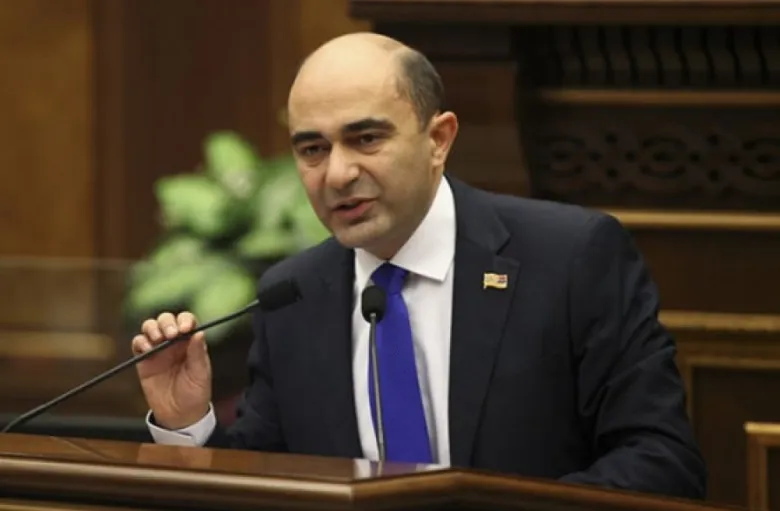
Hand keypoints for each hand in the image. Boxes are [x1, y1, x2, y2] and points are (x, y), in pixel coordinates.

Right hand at [131, 312, 211, 429]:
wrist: (179, 415)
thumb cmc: (195, 394)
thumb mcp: (201, 374)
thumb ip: (198, 353)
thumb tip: (199, 332)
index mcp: (190, 343)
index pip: (186, 321)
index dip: (184, 320)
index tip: (185, 329)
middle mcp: (173, 343)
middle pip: (166, 320)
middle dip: (167, 322)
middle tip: (170, 334)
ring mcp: (158, 350)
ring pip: (150, 327)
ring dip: (152, 328)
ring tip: (158, 340)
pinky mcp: (144, 361)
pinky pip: (138, 343)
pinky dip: (141, 341)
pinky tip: (148, 350)